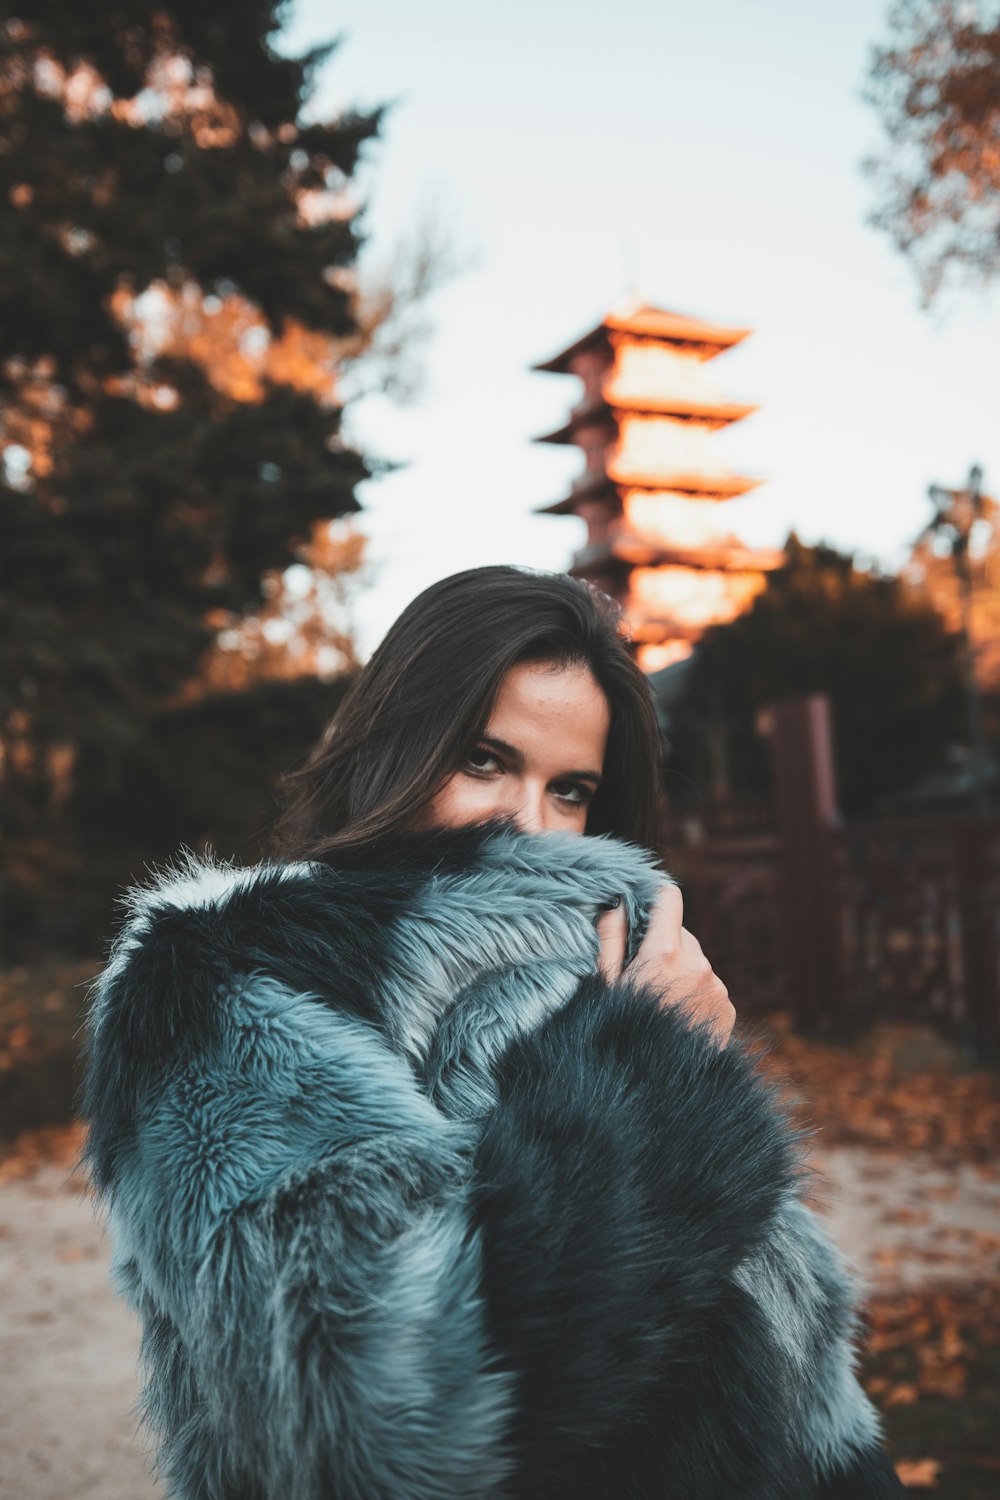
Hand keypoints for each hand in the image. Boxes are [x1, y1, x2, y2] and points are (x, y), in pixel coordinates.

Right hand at [596, 885, 734, 1048]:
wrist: (653, 1086)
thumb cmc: (619, 1032)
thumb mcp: (603, 983)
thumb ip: (610, 935)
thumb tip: (617, 901)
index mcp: (665, 953)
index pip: (669, 898)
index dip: (653, 900)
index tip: (643, 911)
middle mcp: (698, 964)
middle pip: (680, 934)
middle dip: (662, 946)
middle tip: (642, 979)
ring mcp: (717, 987)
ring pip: (695, 961)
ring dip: (680, 972)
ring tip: (659, 1005)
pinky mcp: (728, 1009)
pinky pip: (709, 987)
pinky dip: (695, 995)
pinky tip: (676, 1019)